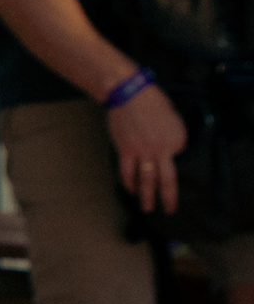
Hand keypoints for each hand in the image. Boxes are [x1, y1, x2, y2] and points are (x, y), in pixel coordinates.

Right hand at [106, 80, 187, 213]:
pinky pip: (127, 172)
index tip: (167, 152)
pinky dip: (129, 183)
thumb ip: (172, 135)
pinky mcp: (126, 151)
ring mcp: (143, 152)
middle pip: (166, 179)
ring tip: (147, 208)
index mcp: (178, 139)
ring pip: (146, 180)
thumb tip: (166, 148)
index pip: (178, 154)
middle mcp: (162, 149)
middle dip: (168, 197)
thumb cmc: (151, 101)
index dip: (172, 152)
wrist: (129, 94)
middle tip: (168, 210)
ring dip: (147, 196)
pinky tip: (131, 189)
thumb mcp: (172, 117)